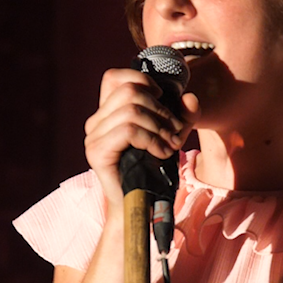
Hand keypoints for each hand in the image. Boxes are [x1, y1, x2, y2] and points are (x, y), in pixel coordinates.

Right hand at [83, 68, 201, 208]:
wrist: (139, 206)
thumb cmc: (152, 171)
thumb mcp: (172, 136)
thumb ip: (184, 115)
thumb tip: (189, 97)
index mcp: (107, 113)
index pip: (114, 77)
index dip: (141, 80)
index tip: (161, 99)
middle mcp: (96, 122)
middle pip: (130, 91)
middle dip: (160, 109)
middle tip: (174, 132)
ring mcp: (93, 137)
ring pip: (131, 111)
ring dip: (159, 127)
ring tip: (171, 145)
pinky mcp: (97, 152)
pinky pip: (129, 131)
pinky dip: (152, 139)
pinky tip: (162, 153)